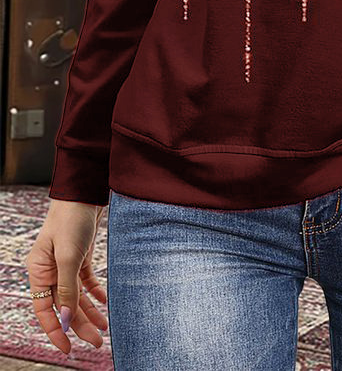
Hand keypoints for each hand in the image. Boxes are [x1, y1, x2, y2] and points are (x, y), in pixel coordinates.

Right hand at [26, 199, 107, 353]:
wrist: (85, 191)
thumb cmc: (71, 220)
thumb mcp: (68, 256)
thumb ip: (66, 287)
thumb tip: (66, 317)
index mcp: (39, 272)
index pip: (44, 310)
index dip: (55, 331)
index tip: (68, 349)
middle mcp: (50, 270)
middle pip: (63, 305)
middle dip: (79, 324)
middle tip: (96, 341)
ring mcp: (65, 263)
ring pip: (76, 296)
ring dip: (89, 312)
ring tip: (104, 328)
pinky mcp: (80, 256)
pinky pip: (86, 282)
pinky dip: (95, 293)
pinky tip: (105, 303)